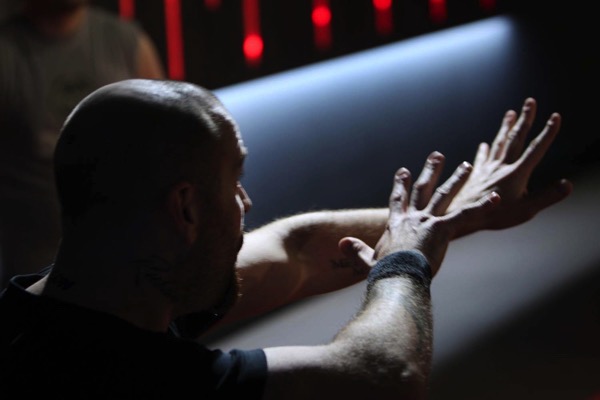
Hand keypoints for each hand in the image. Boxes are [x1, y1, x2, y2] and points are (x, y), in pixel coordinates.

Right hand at [339, 155, 499, 276]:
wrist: (395, 278)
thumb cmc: (383, 273)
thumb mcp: (367, 261)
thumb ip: (356, 251)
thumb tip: (341, 243)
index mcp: (396, 224)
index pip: (399, 199)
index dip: (402, 184)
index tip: (405, 171)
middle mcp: (412, 217)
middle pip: (423, 189)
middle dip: (431, 170)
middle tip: (438, 155)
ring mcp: (427, 221)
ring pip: (444, 195)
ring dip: (457, 179)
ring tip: (467, 165)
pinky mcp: (441, 229)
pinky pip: (465, 215)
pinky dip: (482, 206)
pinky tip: (496, 198)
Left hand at [448, 98, 572, 237]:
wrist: (459, 217)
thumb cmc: (493, 217)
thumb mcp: (525, 211)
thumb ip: (547, 197)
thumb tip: (568, 184)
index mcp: (516, 174)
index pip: (535, 149)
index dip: (548, 133)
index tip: (555, 116)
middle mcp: (500, 167)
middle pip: (515, 139)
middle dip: (525, 120)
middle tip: (530, 101)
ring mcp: (486, 170)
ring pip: (498, 144)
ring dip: (505, 128)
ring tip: (510, 113)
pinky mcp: (473, 176)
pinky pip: (481, 159)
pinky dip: (484, 151)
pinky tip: (483, 145)